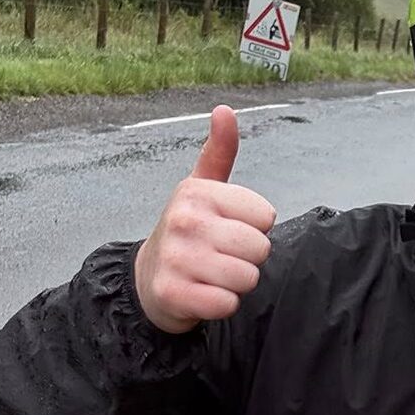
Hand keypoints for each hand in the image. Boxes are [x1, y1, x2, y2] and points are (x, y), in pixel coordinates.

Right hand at [133, 106, 276, 333]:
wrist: (148, 279)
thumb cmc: (187, 232)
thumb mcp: (201, 188)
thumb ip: (219, 152)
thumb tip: (224, 110)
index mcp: (197, 193)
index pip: (266, 217)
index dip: (254, 228)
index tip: (228, 229)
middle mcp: (185, 221)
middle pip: (260, 249)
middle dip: (248, 259)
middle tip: (221, 256)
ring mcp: (177, 258)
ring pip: (247, 278)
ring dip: (237, 284)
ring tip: (213, 275)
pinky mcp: (173, 293)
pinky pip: (227, 304)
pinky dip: (222, 305)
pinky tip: (204, 294)